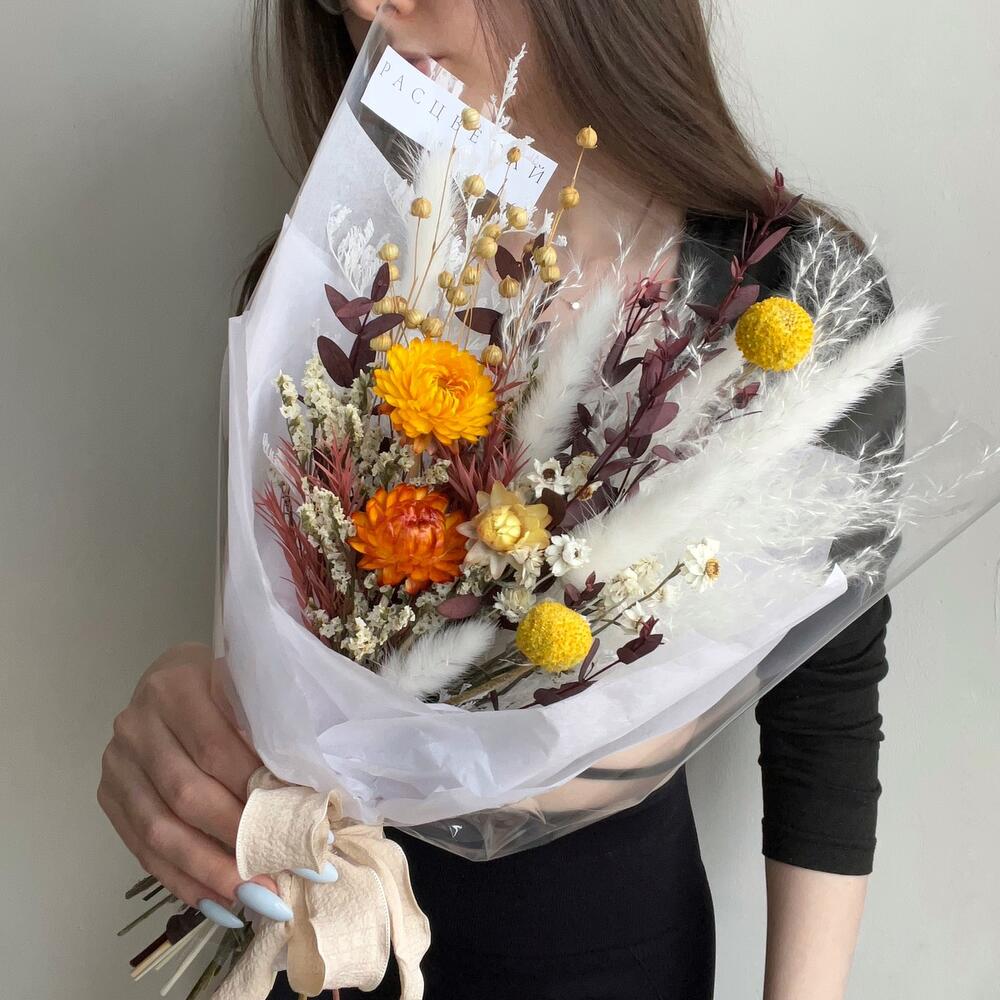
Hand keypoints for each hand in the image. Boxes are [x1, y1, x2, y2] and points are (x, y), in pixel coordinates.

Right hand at [98, 643, 284, 919]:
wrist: (176, 679)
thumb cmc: (229, 687)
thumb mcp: (252, 689)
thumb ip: (270, 731)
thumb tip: (305, 800)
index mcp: (176, 686)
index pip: (216, 750)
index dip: (256, 793)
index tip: (297, 830)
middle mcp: (137, 723)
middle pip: (187, 795)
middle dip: (235, 842)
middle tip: (278, 879)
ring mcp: (117, 762)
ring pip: (160, 830)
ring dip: (209, 872)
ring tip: (253, 899)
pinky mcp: (109, 795)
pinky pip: (142, 849)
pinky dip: (182, 879)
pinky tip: (217, 900)